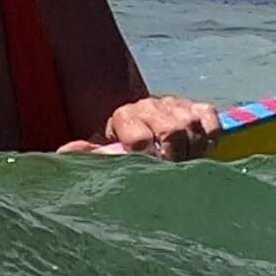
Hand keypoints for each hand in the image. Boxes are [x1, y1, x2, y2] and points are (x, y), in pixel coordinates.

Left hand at [65, 96, 220, 161]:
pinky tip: (202, 149)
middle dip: (173, 156)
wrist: (142, 121)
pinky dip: (210, 136)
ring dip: (193, 149)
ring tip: (185, 162)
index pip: (139, 138)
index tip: (148, 168)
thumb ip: (88, 152)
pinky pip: (211, 119)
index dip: (144, 157)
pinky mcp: (198, 107)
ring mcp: (176, 106)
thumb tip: (65, 153)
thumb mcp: (103, 148)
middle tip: (171, 169)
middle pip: (171, 132)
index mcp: (125, 117)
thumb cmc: (120, 144)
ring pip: (193, 127)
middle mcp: (151, 107)